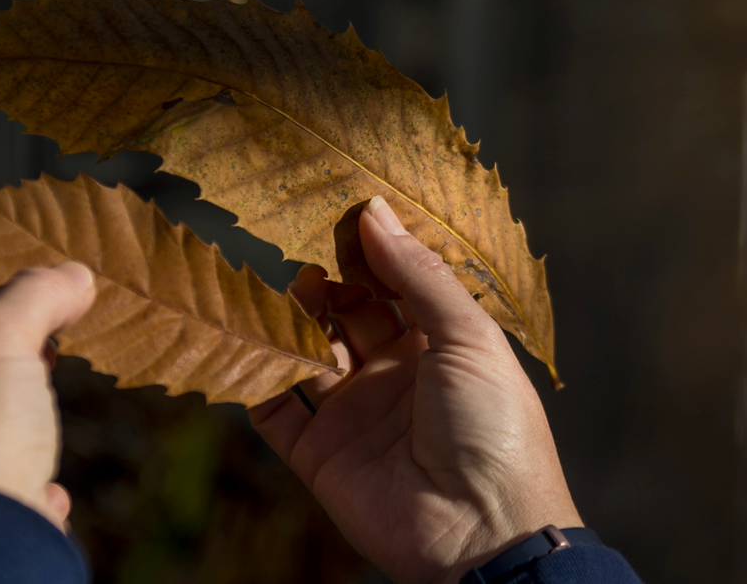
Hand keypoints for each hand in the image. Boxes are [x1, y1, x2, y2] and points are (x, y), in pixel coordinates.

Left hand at [0, 262, 95, 530]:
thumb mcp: (1, 336)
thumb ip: (37, 293)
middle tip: (50, 344)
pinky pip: (8, 471)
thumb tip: (75, 274)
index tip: (43, 295)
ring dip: (27, 404)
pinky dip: (31, 468)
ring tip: (42, 406)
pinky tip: (42, 479)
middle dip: (15, 348)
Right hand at [249, 196, 580, 583]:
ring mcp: (352, 415)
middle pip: (345, 316)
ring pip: (306, 354)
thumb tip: (374, 211)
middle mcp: (391, 376)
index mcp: (436, 347)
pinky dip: (258, 379)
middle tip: (303, 249)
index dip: (368, 254)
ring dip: (289, 323)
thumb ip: (418, 274)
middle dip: (325, 283)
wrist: (484, 535)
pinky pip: (276, 409)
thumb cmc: (494, 429)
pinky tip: (251, 345)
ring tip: (283, 294)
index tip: (338, 215)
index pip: (393, 287)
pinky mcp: (318, 453)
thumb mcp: (468, 338)